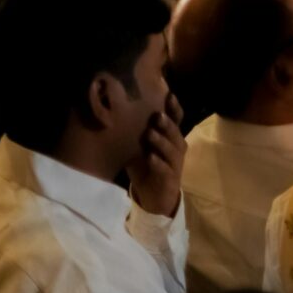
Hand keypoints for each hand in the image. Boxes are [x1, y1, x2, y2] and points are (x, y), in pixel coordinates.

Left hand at [127, 93, 185, 218]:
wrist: (155, 198)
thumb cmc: (147, 168)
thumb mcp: (141, 148)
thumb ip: (136, 134)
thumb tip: (116, 114)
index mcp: (171, 138)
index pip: (177, 120)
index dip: (174, 108)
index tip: (169, 95)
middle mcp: (176, 148)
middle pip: (175, 133)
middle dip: (167, 124)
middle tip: (156, 116)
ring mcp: (175, 164)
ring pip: (172, 150)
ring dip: (161, 141)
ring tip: (150, 134)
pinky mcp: (170, 179)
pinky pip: (165, 169)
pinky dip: (158, 163)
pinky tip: (151, 157)